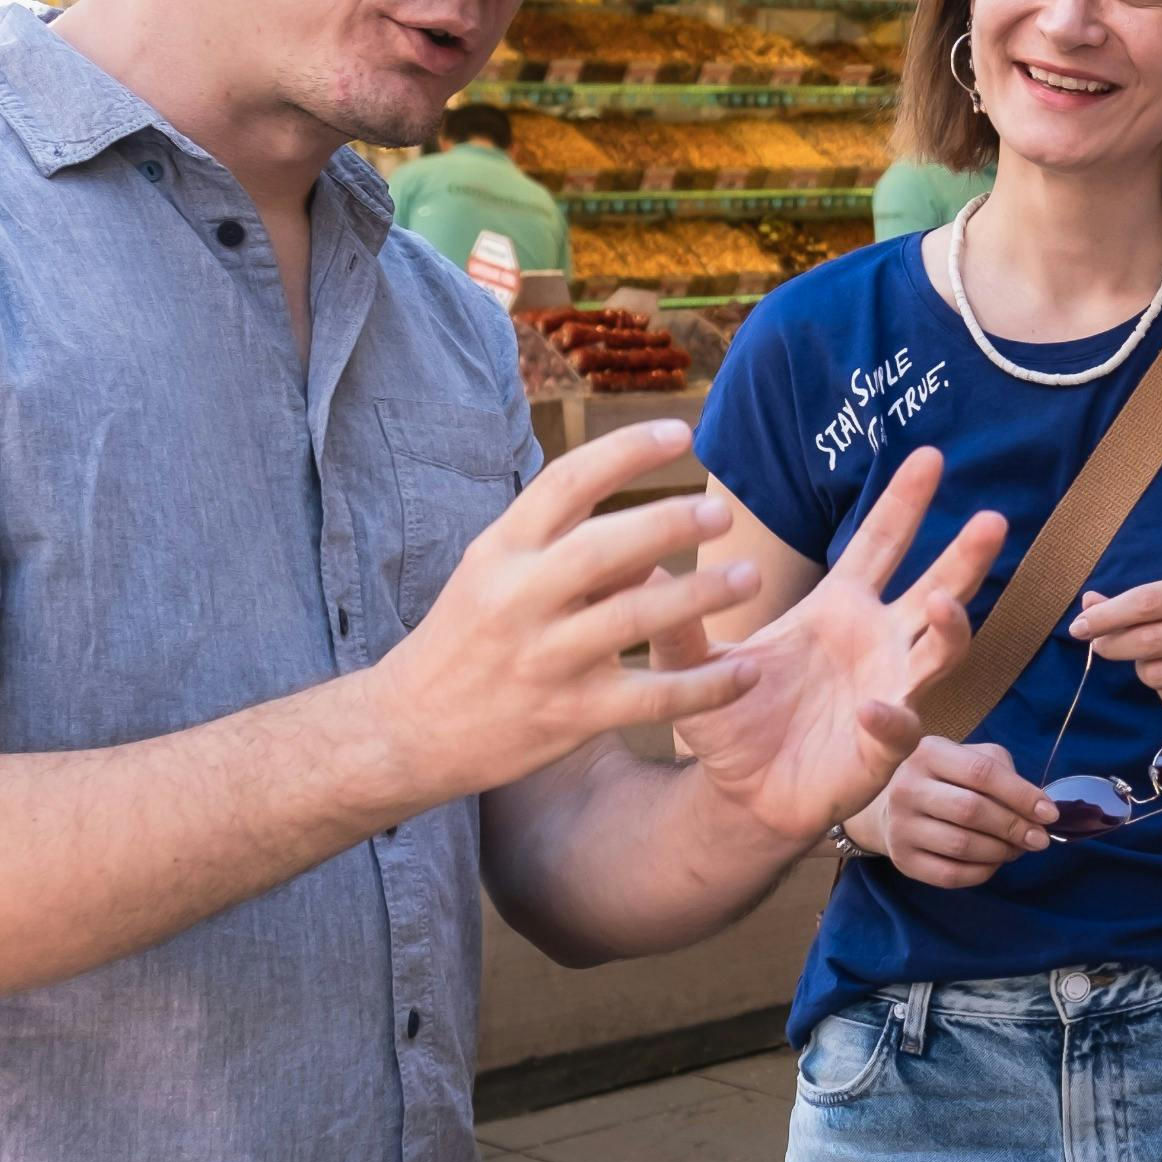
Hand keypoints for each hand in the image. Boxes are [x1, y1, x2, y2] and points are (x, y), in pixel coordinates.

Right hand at [369, 422, 772, 805]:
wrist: (411, 730)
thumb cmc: (467, 639)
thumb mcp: (495, 575)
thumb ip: (566, 547)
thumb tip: (653, 531)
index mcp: (502, 550)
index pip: (566, 482)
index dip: (626, 450)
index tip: (680, 431)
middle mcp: (520, 597)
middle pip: (604, 547)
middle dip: (671, 522)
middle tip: (723, 512)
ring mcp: (546, 658)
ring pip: (634, 619)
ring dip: (700, 595)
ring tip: (751, 577)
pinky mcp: (570, 715)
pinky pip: (652, 698)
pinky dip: (705, 686)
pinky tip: (747, 672)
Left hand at [671, 448, 1004, 841]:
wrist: (739, 793)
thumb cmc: (730, 719)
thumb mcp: (694, 658)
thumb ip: (672, 613)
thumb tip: (629, 557)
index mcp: (839, 610)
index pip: (881, 543)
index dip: (904, 502)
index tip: (929, 455)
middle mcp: (877, 644)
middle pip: (936, 587)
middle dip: (965, 555)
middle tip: (993, 518)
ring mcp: (889, 692)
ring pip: (940, 653)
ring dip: (950, 628)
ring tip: (943, 604)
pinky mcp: (882, 747)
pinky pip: (899, 726)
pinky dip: (891, 717)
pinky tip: (875, 708)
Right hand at [852, 737, 1050, 886]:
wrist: (892, 809)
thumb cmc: (946, 780)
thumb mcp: (971, 759)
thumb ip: (1004, 774)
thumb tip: (1039, 809)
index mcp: (929, 753)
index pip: (982, 772)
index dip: (1021, 795)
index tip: (1049, 813)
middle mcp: (907, 787)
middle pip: (971, 810)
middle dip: (1014, 827)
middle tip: (1039, 839)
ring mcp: (900, 826)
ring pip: (962, 846)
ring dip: (1001, 851)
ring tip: (1017, 849)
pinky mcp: (902, 860)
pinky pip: (951, 875)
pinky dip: (982, 872)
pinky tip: (994, 862)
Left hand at [1072, 570, 1161, 714]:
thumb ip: (1137, 599)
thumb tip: (1088, 604)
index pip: (1146, 603)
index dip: (1107, 617)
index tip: (1079, 626)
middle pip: (1146, 643)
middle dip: (1112, 645)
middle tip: (1100, 645)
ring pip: (1154, 674)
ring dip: (1141, 668)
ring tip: (1153, 657)